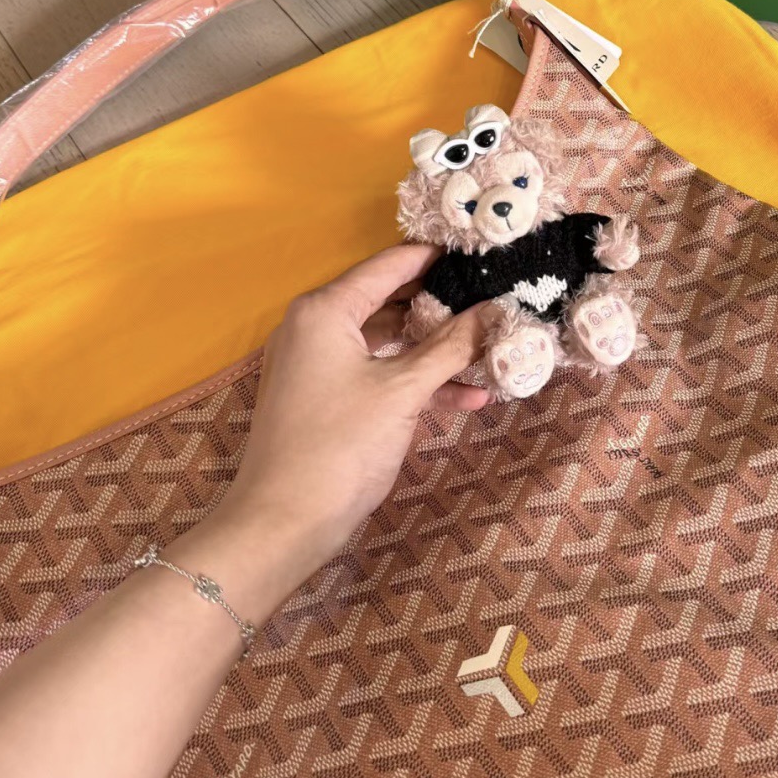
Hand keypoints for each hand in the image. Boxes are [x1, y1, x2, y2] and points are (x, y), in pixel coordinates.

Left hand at [178, 245, 486, 612]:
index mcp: (325, 310)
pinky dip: (413, 381)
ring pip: (387, 342)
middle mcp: (315, 326)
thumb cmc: (340, 445)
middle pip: (390, 301)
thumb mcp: (404, 392)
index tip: (483, 253)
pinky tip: (465, 398)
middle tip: (496, 303)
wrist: (281, 524)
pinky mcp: (323, 397)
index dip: (438, 258)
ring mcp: (316, 363)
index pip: (390, 264)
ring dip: (435, 352)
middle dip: (443, 309)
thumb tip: (494, 310)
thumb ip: (451, 347)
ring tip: (490, 354)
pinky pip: (375, 373)